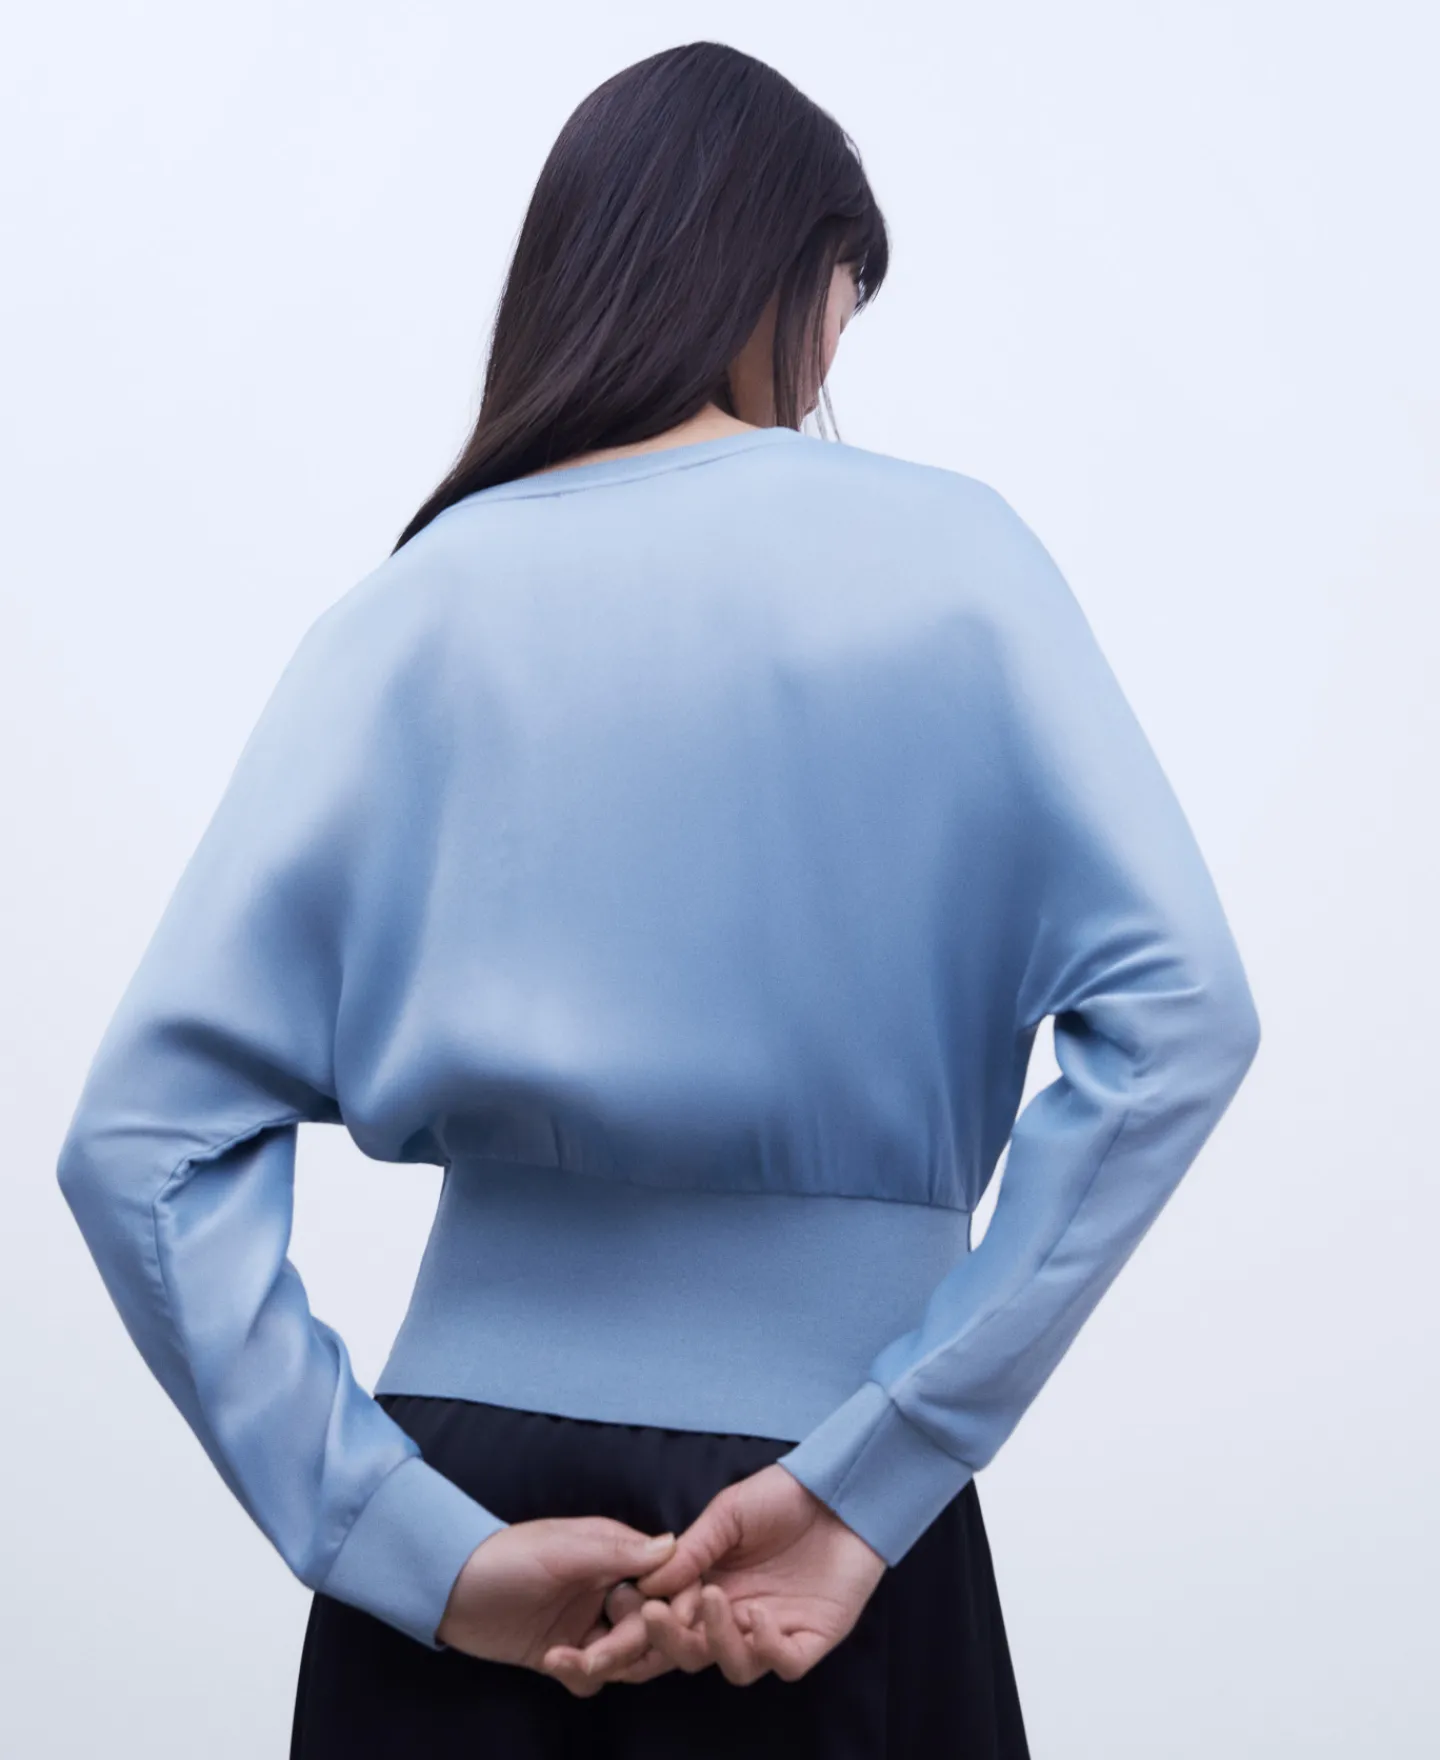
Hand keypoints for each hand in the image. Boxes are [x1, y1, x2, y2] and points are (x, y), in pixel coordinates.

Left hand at [434, 1516, 680, 1685]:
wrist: (449, 1591)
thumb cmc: (507, 1558)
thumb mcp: (562, 1551)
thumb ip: (617, 1553)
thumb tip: (674, 1545)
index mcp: (617, 1553)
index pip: (668, 1580)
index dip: (672, 1605)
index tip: (658, 1622)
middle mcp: (610, 1587)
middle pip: (652, 1628)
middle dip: (630, 1646)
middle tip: (596, 1652)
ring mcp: (590, 1622)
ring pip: (628, 1657)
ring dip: (603, 1664)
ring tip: (560, 1659)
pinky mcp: (568, 1652)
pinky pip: (595, 1676)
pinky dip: (581, 1676)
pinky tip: (550, 1663)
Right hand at [539, 1463, 887, 1691]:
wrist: (841, 1489)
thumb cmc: (783, 1496)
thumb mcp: (728, 1512)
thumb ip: (693, 1548)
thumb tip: (647, 1580)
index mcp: (709, 1588)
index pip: (669, 1622)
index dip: (644, 1625)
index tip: (622, 1610)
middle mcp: (736, 1617)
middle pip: (692, 1653)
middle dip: (668, 1641)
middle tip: (658, 1615)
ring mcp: (773, 1631)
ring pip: (734, 1666)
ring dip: (717, 1642)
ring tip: (717, 1600)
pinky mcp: (811, 1638)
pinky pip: (783, 1664)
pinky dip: (766, 1649)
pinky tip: (760, 1615)